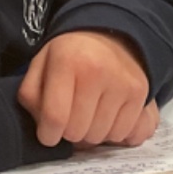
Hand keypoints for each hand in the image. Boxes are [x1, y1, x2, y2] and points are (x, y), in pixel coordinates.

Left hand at [18, 31, 152, 146]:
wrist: (110, 37)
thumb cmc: (70, 57)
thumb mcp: (40, 67)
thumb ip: (32, 98)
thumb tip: (45, 129)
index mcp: (67, 61)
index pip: (55, 117)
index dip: (48, 135)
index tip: (49, 134)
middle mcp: (98, 70)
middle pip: (78, 131)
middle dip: (70, 133)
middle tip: (71, 118)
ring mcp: (122, 82)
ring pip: (100, 137)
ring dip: (91, 133)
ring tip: (89, 115)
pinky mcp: (140, 93)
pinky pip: (123, 134)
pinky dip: (112, 132)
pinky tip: (107, 116)